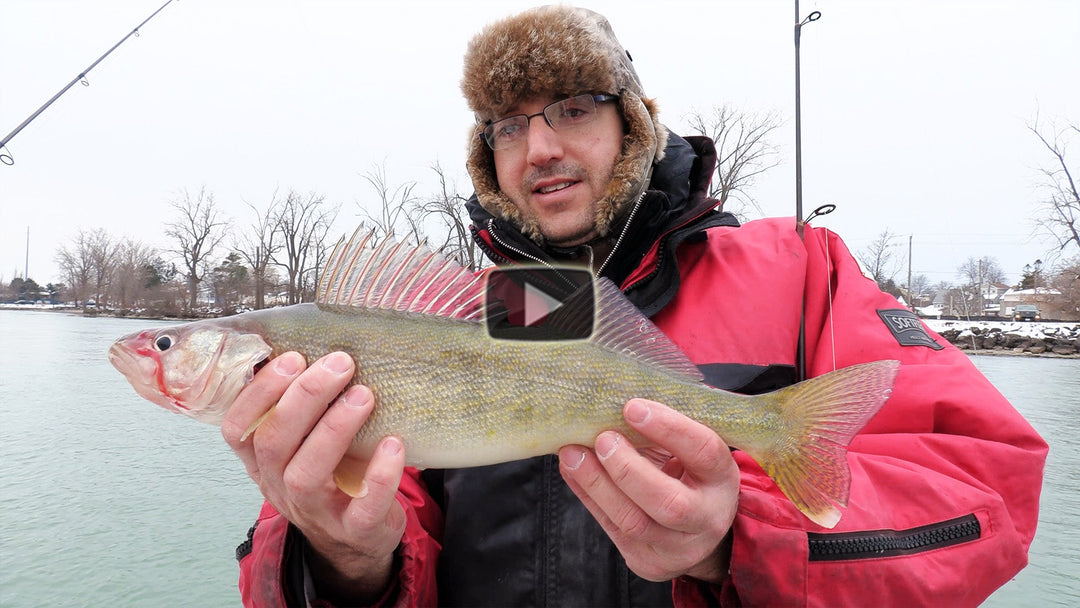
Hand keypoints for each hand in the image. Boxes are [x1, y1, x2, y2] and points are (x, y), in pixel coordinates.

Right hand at [221, 351, 405, 602]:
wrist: (356, 539)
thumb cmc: (332, 472)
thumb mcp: (305, 443)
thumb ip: (303, 405)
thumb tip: (320, 338)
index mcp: (262, 461)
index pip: (238, 428)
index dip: (259, 392)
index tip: (293, 356)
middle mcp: (279, 486)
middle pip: (275, 443)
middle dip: (305, 397)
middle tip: (341, 363)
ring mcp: (315, 512)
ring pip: (307, 473)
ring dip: (335, 429)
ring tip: (364, 395)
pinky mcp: (355, 530)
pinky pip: (363, 507)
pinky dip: (379, 474)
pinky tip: (394, 443)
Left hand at [558, 399, 739, 583]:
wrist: (699, 531)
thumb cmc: (689, 472)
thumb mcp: (691, 448)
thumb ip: (667, 425)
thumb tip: (621, 393)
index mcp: (723, 478)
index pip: (703, 452)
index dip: (669, 428)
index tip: (632, 407)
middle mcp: (707, 518)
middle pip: (668, 503)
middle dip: (627, 468)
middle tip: (602, 438)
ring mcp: (677, 547)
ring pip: (633, 522)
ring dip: (596, 484)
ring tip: (572, 453)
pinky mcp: (648, 562)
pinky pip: (611, 529)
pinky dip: (588, 496)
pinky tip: (572, 470)